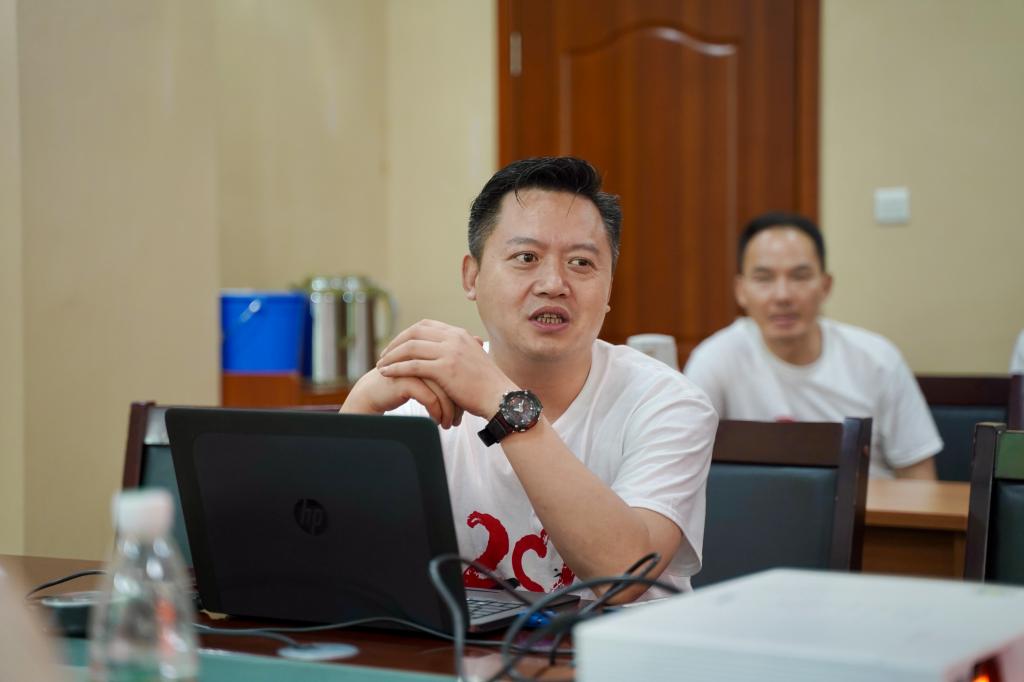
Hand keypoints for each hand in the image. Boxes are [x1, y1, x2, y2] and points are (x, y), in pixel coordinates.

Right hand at [340, 368, 462, 428]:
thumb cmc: (404, 384)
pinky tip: (437, 422)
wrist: (373, 392)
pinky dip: (436, 413)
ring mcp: (415, 366)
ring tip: (449, 425)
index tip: (465, 409)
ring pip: (443, 390)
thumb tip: (465, 375)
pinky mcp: (405, 379)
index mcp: (432, 351)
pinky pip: (430, 398)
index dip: (463, 391)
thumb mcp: (427, 376)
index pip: (458, 370)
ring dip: (448, 411)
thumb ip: (445, 371)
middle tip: (458, 420)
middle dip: (458, 403)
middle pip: (453, 379)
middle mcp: (425, 356)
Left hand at [375, 320, 515, 417]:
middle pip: (414, 332)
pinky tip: (386, 374)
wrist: (501, 398)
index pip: (425, 325)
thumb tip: (445, 354)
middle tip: (383, 355)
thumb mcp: (473, 359)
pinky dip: (396, 368)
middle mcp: (454, 338)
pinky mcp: (445, 369)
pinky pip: (412, 365)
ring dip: (391, 356)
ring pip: (410, 347)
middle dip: (395, 343)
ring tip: (380, 366)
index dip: (407, 334)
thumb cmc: (487, 385)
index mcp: (459, 334)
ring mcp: (449, 352)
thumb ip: (458, 352)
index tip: (397, 346)